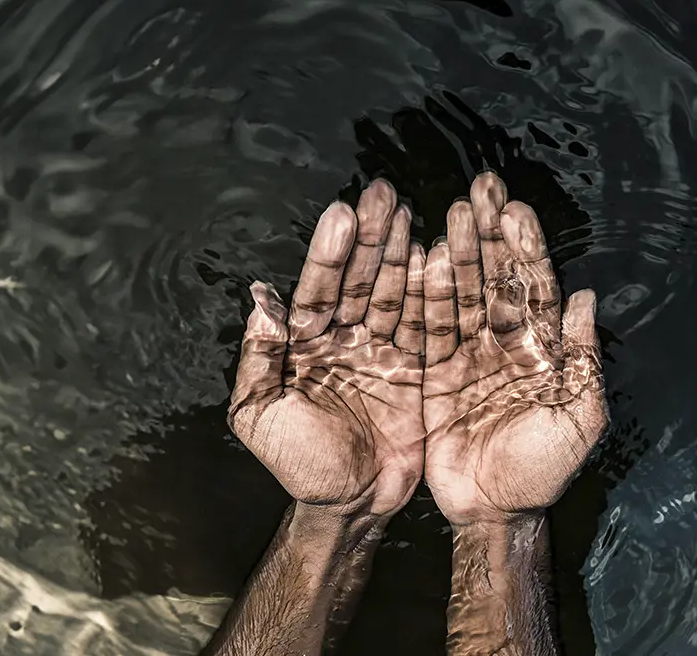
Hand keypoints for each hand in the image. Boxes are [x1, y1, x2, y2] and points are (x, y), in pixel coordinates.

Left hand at [228, 180, 426, 517]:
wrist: (352, 504)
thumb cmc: (299, 465)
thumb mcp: (259, 414)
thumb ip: (258, 357)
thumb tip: (260, 299)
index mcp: (306, 345)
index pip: (318, 290)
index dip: (330, 254)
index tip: (343, 214)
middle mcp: (345, 340)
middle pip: (361, 281)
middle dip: (371, 238)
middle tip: (383, 193)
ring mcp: (383, 352)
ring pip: (395, 294)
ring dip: (402, 253)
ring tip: (410, 211)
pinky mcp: (417, 370)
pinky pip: (427, 326)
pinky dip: (433, 293)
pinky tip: (438, 255)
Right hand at [422, 172, 608, 525]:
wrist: (492, 509)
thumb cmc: (542, 470)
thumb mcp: (578, 419)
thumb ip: (584, 360)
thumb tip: (588, 298)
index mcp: (543, 350)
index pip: (537, 288)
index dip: (527, 249)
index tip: (515, 209)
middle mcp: (505, 343)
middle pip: (497, 278)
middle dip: (490, 234)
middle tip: (481, 188)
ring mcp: (468, 355)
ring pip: (462, 293)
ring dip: (458, 253)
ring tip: (452, 212)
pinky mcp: (434, 372)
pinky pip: (429, 326)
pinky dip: (425, 294)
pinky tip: (423, 257)